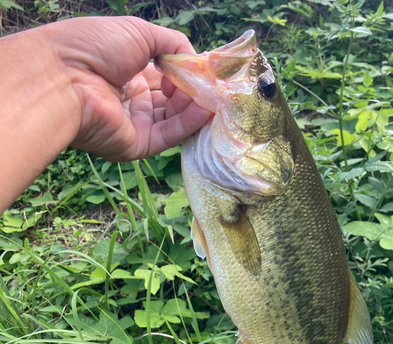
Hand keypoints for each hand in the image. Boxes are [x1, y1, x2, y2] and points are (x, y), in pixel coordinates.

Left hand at [42, 16, 211, 160]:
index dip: (185, 73)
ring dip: (194, 107)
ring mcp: (134, 123)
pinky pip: (169, 135)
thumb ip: (173, 43)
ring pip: (174, 118)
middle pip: (172, 99)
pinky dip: (188, 123)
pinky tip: (204, 110)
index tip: (206, 70)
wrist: (63, 77)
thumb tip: (197, 60)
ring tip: (212, 96)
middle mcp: (131, 99)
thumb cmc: (94, 47)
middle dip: (193, 91)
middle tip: (213, 85)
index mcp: (127, 71)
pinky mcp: (137, 144)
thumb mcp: (140, 32)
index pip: (165, 76)